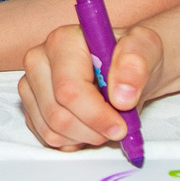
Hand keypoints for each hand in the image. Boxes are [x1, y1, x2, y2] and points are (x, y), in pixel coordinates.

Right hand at [19, 16, 160, 149]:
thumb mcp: (148, 49)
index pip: (69, 90)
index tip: (121, 126)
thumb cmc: (134, 57)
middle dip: (92, 130)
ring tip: (105, 121)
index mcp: (62, 41)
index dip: (96, 115)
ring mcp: (31, 85)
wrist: (128, 68)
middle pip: (57, 114)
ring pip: (51, 130)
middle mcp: (39, 60)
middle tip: (117, 126)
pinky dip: (73, 140)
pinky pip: (48, 137)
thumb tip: (122, 96)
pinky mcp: (31, 106)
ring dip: (85, 137)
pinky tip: (89, 125)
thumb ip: (136, 66)